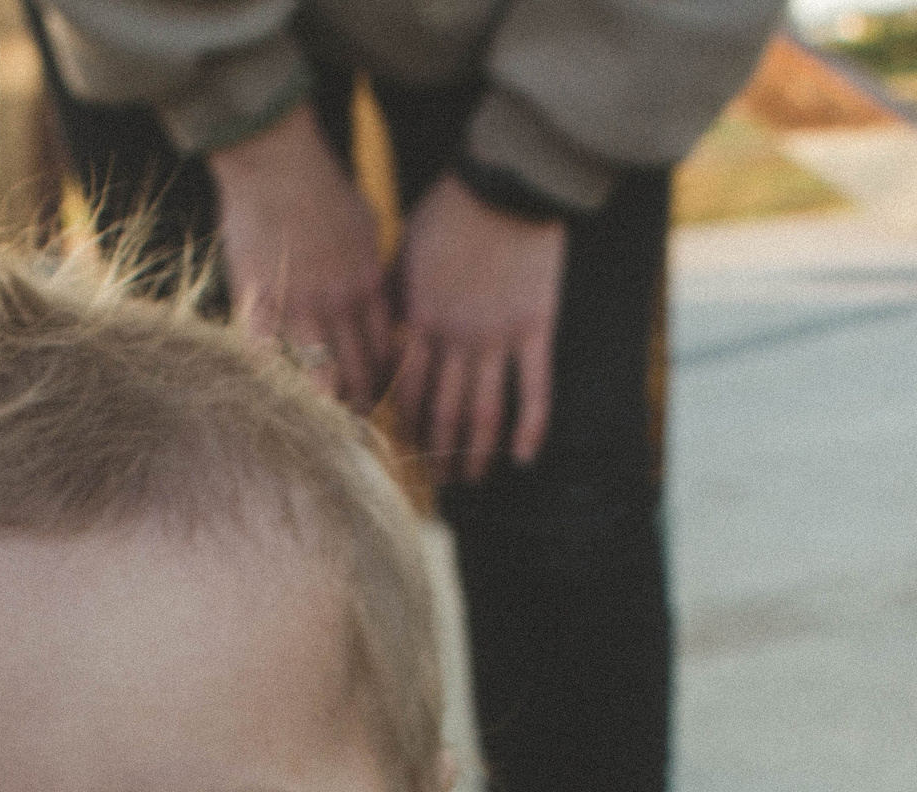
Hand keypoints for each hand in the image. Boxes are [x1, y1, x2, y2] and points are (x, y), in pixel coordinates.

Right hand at [206, 102, 391, 407]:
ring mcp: (297, 303)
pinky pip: (265, 353)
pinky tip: (272, 399)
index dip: (384, 381)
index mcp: (368, 284)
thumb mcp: (365, 226)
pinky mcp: (257, 298)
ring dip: (324, 405)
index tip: (381, 401)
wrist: (277, 159)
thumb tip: (380, 301)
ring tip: (322, 425)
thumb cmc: (322, 186)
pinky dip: (271, 379)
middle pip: (357, 369)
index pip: (385, 349)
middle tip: (357, 431)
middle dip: (361, 405)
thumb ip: (372, 269)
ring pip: (318, 372)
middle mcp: (338, 302)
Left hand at [391, 174, 565, 485]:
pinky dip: (530, 427)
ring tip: (474, 477)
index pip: (406, 391)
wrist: (505, 185)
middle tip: (439, 481)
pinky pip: (534, 389)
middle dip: (439, 452)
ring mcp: (498, 337)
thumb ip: (394, 301)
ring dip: (478, 452)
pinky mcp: (536, 329)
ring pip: (485, 412)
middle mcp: (456, 338)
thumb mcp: (403, 254)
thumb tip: (380, 336)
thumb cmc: (448, 212)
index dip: (405, 425)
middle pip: (443, 411)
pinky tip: (524, 457)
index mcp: (420, 321)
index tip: (405, 448)